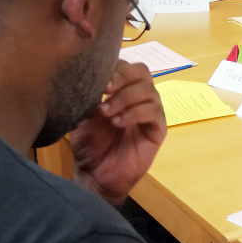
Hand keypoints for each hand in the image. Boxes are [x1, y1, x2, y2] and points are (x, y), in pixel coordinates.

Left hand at [68, 61, 166, 205]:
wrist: (96, 176)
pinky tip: (118, 122)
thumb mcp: (83, 117)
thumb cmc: (90, 145)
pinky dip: (135, 113)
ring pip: (149, 91)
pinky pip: (154, 112)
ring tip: (106, 112)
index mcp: (123, 90)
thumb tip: (91, 78)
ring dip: (125, 98)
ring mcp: (151, 112)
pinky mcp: (158, 129)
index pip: (126, 66)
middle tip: (106, 89)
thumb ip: (90, 96)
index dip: (114, 67)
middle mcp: (140, 97)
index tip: (98, 80)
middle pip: (142, 71)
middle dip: (123, 77)